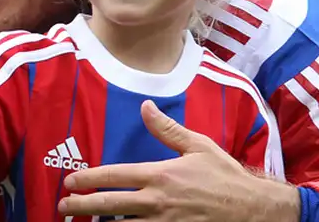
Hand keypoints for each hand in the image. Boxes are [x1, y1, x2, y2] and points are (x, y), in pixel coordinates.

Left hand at [58, 100, 299, 221]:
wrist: (254, 211)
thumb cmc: (226, 178)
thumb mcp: (199, 147)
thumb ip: (167, 130)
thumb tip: (145, 107)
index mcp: (160, 175)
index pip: (114, 176)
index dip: (88, 179)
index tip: (70, 181)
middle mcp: (157, 202)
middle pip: (109, 205)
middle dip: (82, 205)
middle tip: (64, 205)